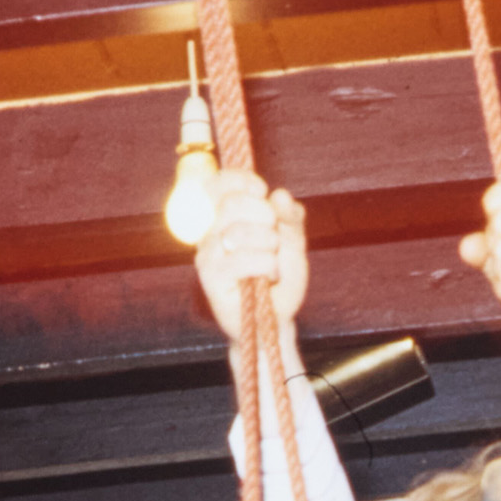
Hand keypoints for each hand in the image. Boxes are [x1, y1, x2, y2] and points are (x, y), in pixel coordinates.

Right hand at [191, 172, 307, 353]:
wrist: (275, 320)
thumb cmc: (279, 280)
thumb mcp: (292, 244)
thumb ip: (289, 219)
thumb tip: (279, 195)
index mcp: (224, 218)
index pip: (216, 185)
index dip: (239, 180)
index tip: (261, 190)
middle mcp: (210, 233)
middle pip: (231, 204)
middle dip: (264, 215)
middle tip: (275, 238)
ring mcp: (208, 256)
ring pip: (239, 232)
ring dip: (269, 246)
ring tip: (273, 264)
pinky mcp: (210, 279)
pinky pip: (243, 260)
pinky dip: (266, 266)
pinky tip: (268, 277)